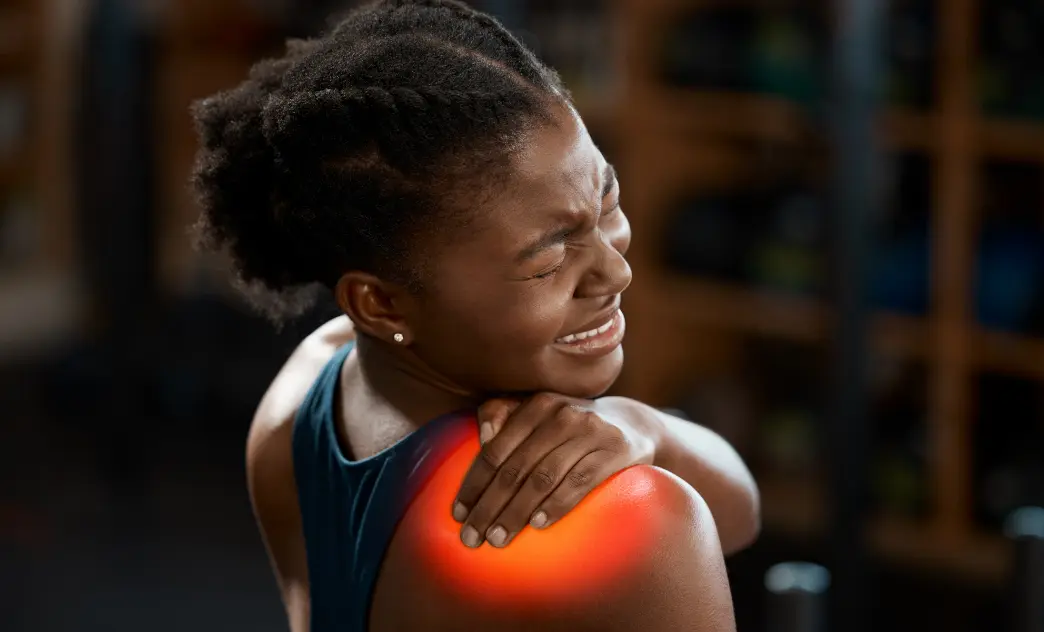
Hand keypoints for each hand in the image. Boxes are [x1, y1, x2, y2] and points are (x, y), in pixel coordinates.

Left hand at [451, 392, 655, 548]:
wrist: (632, 424)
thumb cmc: (570, 425)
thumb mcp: (538, 412)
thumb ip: (502, 413)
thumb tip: (482, 437)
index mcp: (537, 405)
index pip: (496, 449)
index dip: (474, 483)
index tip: (458, 514)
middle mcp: (562, 414)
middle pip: (515, 467)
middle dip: (490, 506)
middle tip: (473, 537)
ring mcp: (591, 431)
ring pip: (544, 478)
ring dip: (517, 512)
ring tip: (499, 538)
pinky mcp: (617, 451)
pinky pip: (580, 482)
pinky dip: (557, 504)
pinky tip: (538, 524)